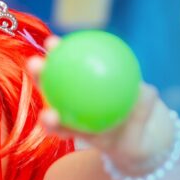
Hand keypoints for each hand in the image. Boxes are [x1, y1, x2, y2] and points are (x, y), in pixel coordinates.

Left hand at [27, 36, 177, 176]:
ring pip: (61, 77)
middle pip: (52, 96)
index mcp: (79, 133)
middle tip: (35, 64)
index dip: (50, 123)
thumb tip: (145, 91)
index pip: (61, 129)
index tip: (48, 115)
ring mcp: (77, 96)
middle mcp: (72, 113)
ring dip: (54, 58)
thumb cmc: (137, 142)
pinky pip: (83, 65)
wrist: (139, 135)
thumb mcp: (140, 140)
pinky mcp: (86, 81)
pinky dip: (81, 53)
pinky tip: (84, 38)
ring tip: (52, 42)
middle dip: (39, 80)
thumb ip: (141, 115)